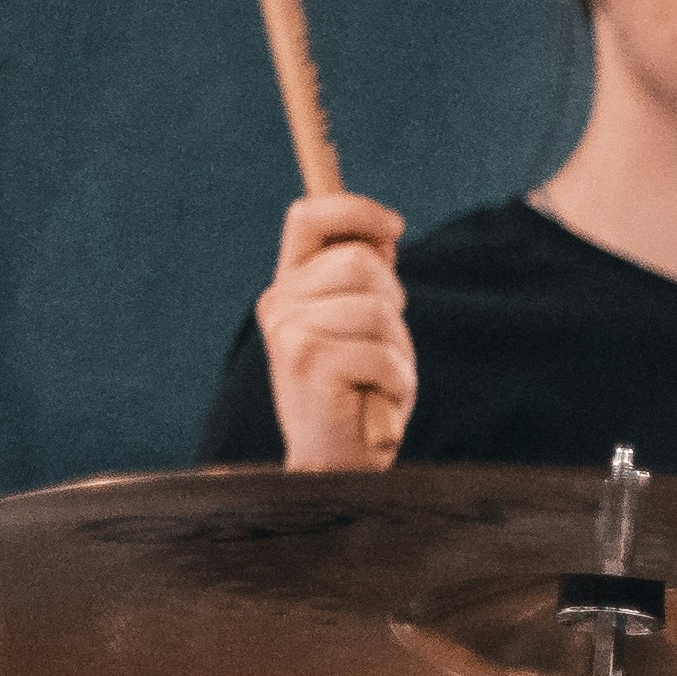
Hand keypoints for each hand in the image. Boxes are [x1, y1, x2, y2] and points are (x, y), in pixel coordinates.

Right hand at [255, 190, 411, 469]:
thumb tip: (384, 231)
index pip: (309, 216)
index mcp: (288, 287)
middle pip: (360, 261)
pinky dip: (397, 381)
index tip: (394, 228)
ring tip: (375, 379)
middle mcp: (279, 304)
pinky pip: (383, 353)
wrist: (335, 466)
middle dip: (392, 304)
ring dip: (397, 350)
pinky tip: (374, 400)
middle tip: (380, 349)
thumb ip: (364, 279)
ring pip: (378, 308)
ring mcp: (290, 332)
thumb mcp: (363, 324)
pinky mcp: (310, 362)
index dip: (355, 209)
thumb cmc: (358, 392)